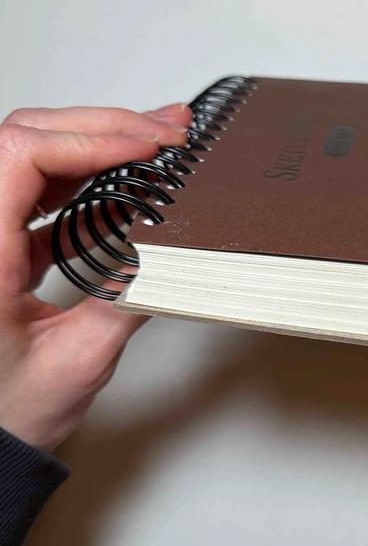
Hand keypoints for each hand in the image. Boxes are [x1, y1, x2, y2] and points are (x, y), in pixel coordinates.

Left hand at [0, 103, 192, 450]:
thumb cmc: (3, 416)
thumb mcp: (78, 360)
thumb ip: (128, 297)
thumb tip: (172, 248)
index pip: (20, 154)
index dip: (90, 138)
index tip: (148, 147)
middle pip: (27, 141)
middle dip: (102, 129)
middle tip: (166, 133)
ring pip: (31, 159)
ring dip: (94, 148)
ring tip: (153, 148)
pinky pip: (34, 196)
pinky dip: (82, 184)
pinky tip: (124, 190)